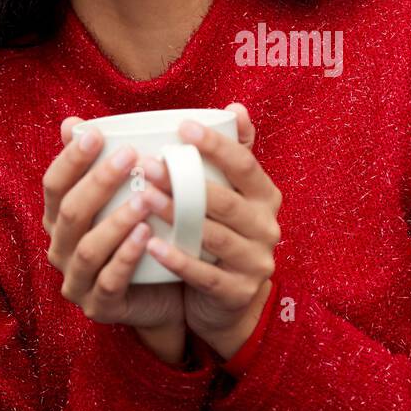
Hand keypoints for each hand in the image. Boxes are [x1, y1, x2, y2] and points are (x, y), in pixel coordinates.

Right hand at [43, 116, 184, 336]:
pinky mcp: (100, 307)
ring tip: (145, 197)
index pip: (54, 186)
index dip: (71, 159)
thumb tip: (71, 121)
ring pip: (88, 249)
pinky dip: (127, 257)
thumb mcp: (124, 196)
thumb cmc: (143, 235)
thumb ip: (101, 162)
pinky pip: (110, 282)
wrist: (167, 294)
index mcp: (60, 220)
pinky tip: (147, 236)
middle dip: (98, 183)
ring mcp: (77, 282)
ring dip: (116, 220)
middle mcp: (61, 250)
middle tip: (130, 157)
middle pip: (70, 213)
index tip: (96, 134)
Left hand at [136, 103, 281, 359]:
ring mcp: (255, 262)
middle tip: (147, 164)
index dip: (217, 145)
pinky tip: (151, 246)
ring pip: (214, 236)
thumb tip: (235, 107)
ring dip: (177, 215)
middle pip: (226, 200)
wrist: (230, 302)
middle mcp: (266, 227)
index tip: (183, 127)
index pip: (245, 165)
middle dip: (186, 181)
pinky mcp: (236, 292)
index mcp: (265, 196)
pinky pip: (204, 275)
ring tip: (144, 198)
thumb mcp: (233, 195)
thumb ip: (233, 154)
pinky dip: (178, 260)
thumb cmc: (223, 234)